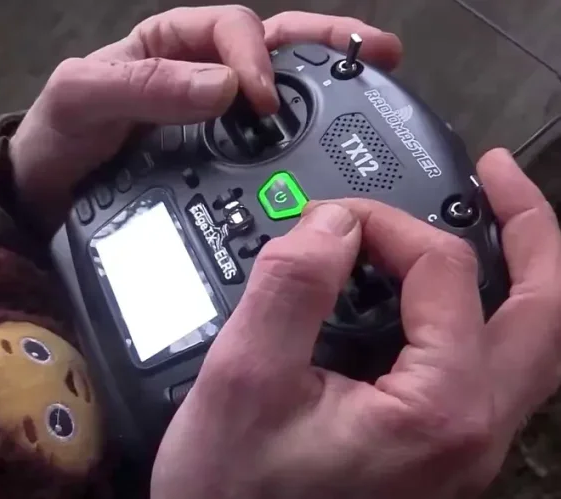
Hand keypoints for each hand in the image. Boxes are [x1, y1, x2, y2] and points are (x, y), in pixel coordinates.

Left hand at [8, 7, 402, 231]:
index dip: (257, 57)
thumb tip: (226, 86)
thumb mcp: (82, 98)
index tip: (260, 102)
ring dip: (332, 83)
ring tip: (379, 90)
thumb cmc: (57, 138)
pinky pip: (269, 141)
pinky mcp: (220, 160)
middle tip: (380, 55)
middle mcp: (201, 74)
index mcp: (173, 44)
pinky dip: (305, 137)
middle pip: (277, 46)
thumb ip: (143, 85)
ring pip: (284, 89)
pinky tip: (330, 151)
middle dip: (330, 44)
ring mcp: (215, 118)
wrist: (47, 201)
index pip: (232, 28)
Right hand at [151, 149, 560, 498]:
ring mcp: (460, 449)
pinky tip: (433, 296)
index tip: (331, 218)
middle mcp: (470, 435)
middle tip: (498, 176)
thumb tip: (332, 222)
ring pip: (528, 345)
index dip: (389, 223)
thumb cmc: (232, 496)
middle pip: (545, 312)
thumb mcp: (243, 379)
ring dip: (517, 274)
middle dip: (527, 230)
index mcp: (438, 411)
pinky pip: (484, 369)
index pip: (445, 271)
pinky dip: (475, 314)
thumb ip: (293, 287)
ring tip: (488, 223)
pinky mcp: (435, 453)